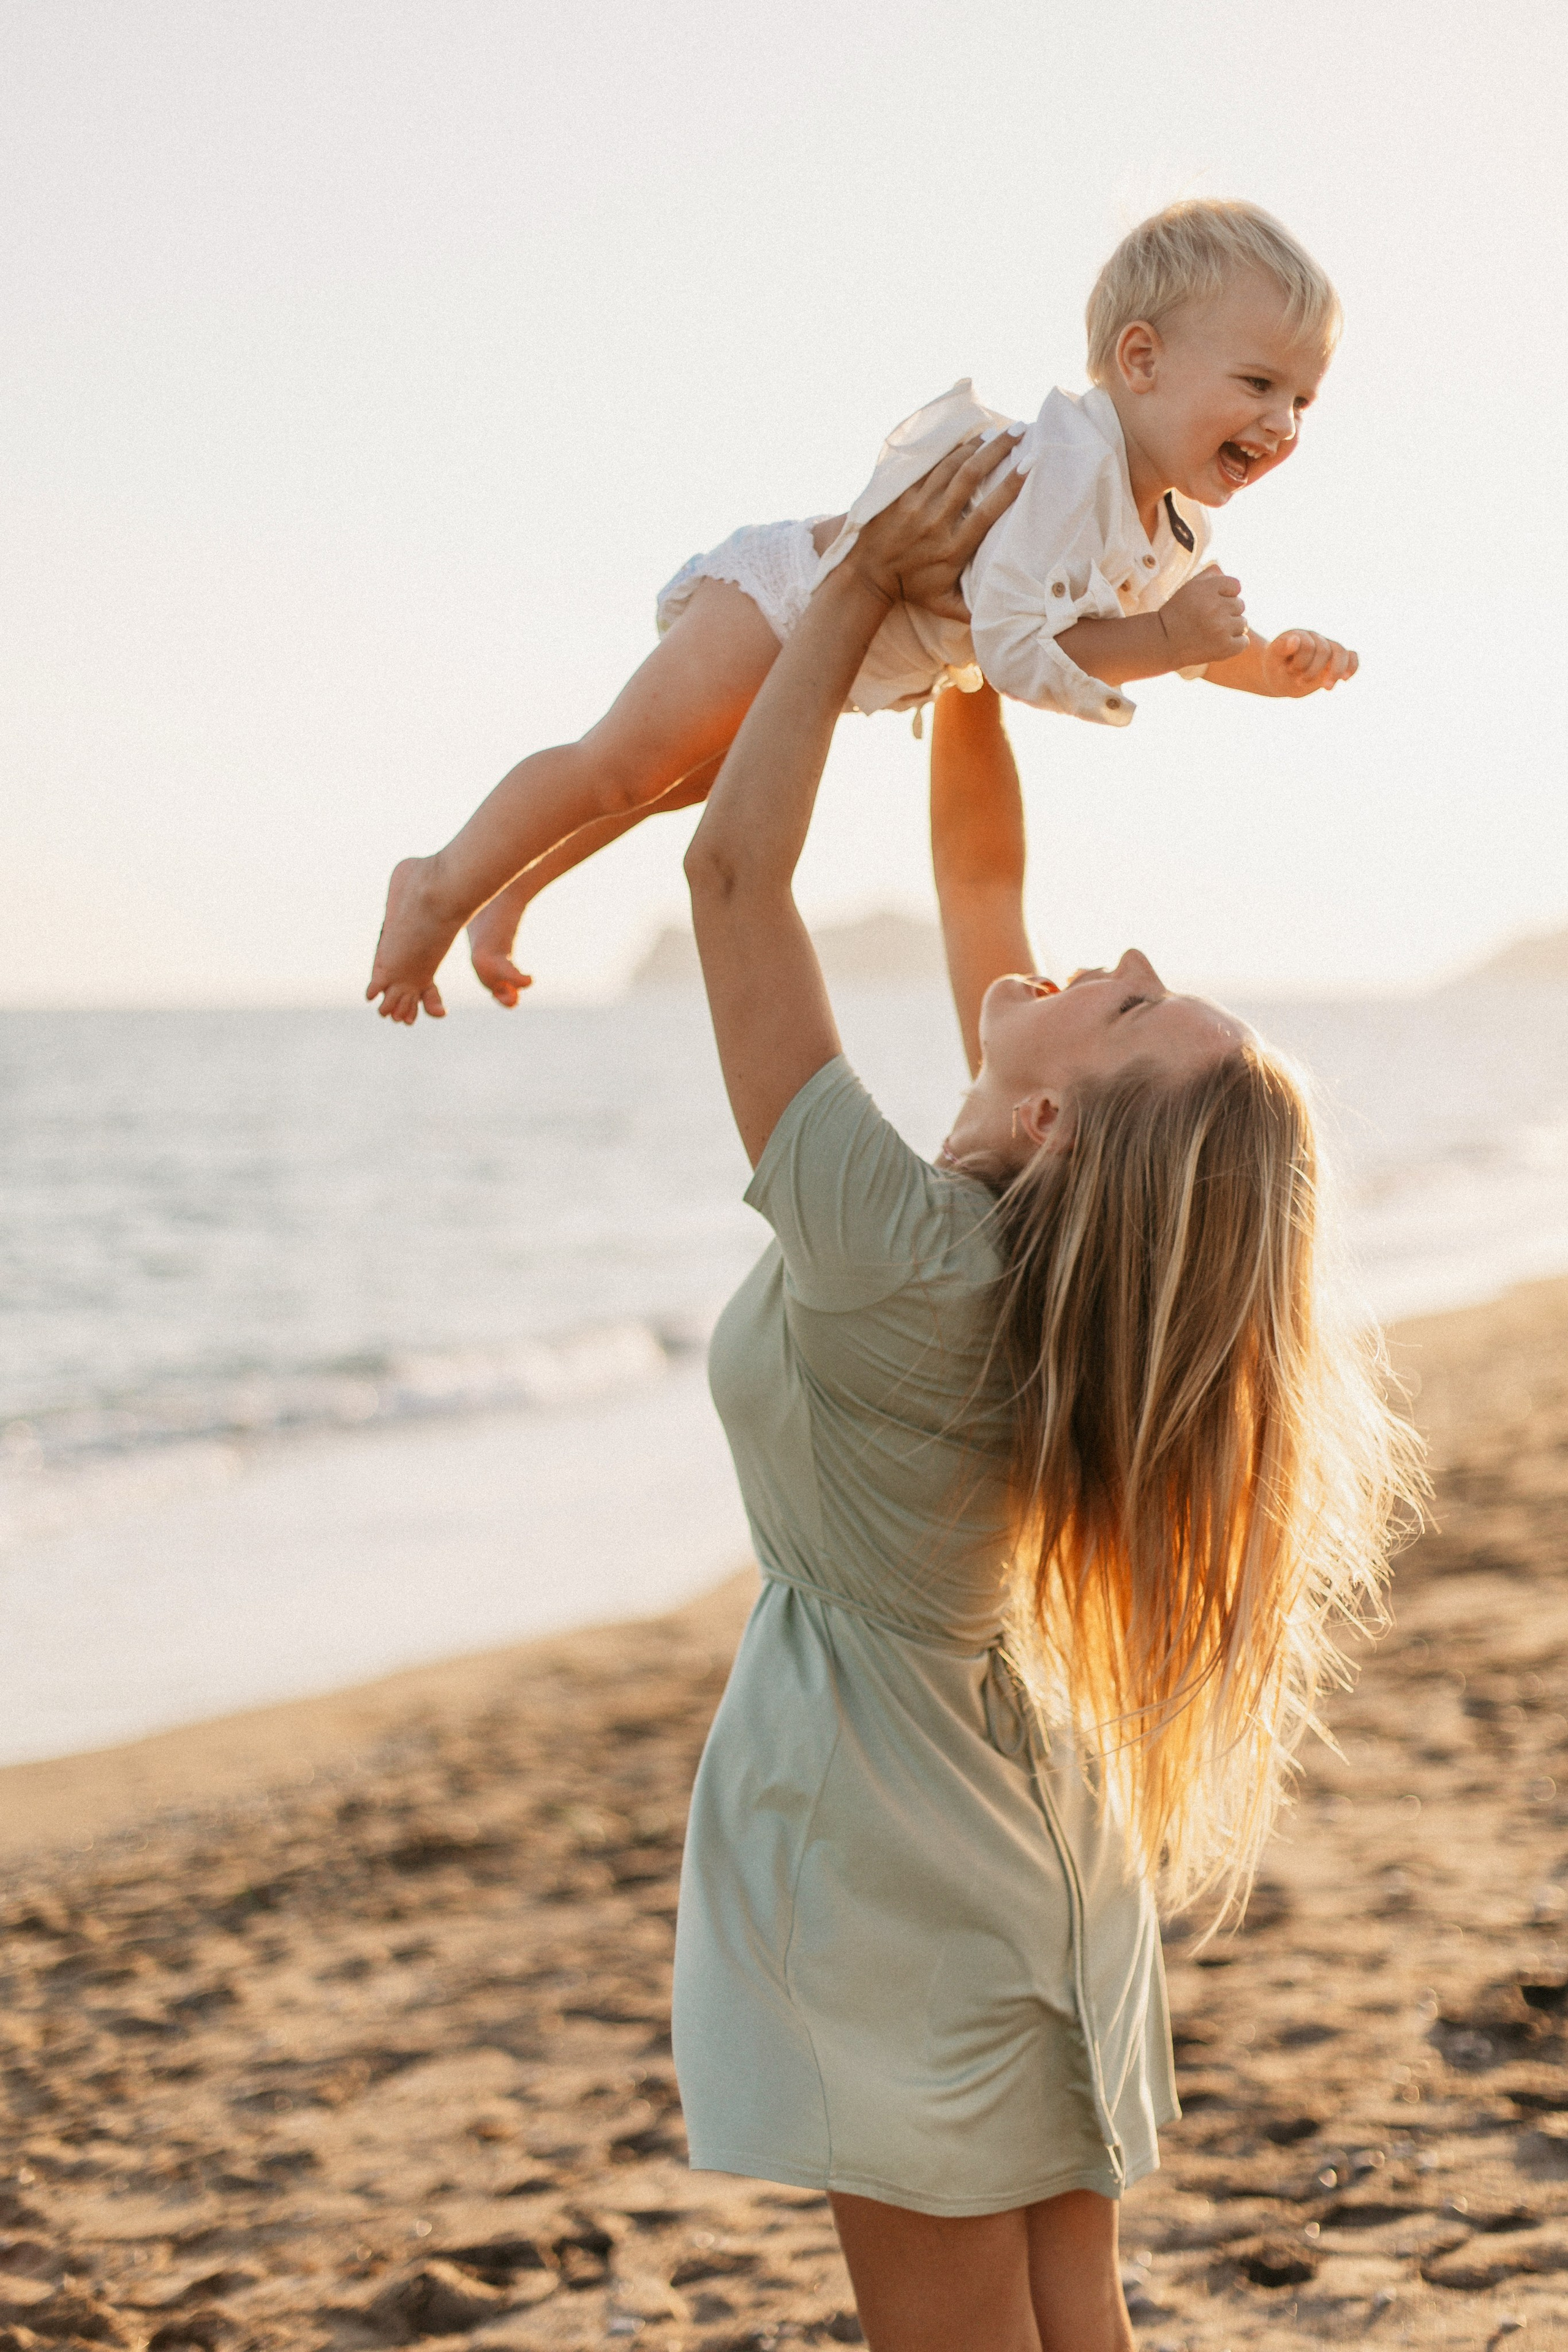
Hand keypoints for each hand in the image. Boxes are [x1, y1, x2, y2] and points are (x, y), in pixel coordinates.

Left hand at [846, 432, 1025, 620]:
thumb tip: (1001, 619)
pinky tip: (966, 437)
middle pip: (971, 476)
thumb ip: (971, 611)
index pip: (988, 511)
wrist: (864, 575)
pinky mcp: (899, 493)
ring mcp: (916, 504)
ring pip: (950, 464)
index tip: (1031, 463)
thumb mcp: (942, 604)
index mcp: (952, 548)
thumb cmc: (910, 589)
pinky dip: (948, 449)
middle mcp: (936, 522)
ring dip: (976, 444)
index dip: (1011, 485)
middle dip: (998, 450)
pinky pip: (928, 464)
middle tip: (1020, 429)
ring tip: (997, 431)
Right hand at [1156, 565, 1249, 667]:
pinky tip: (1220, 642)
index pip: (1236, 586)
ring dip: (1231, 627)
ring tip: (1214, 632)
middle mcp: (1216, 608)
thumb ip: (1209, 575)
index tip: (1214, 602)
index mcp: (1207, 590)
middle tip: (1211, 619)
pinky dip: (1235, 643)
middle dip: (1228, 611)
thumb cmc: (1178, 612)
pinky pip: (1244, 641)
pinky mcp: (1225, 647)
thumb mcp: (1189, 587)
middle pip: (1240, 605)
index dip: (1227, 594)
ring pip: (1243, 623)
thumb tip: (1225, 571)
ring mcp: (1221, 629)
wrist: (1163, 642)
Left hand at [1260, 629, 1358, 695]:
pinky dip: (1352, 667)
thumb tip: (1296, 639)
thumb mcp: (1272, 659)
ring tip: (1327, 688)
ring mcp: (1327, 648)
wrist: (1279, 676)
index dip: (1300, 662)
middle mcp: (1315, 638)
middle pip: (1325, 651)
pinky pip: (1352, 656)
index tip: (1289, 671)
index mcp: (1299, 635)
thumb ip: (1281, 647)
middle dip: (1313, 670)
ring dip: (1335, 671)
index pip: (1308, 646)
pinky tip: (1345, 679)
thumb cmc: (1274, 667)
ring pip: (1341, 652)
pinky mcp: (1335, 659)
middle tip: (1299, 682)